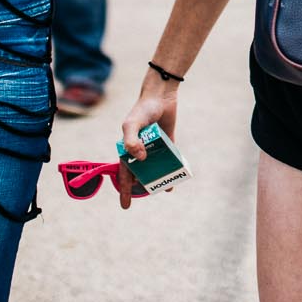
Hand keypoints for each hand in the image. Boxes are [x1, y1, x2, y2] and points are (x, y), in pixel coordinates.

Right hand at [116, 79, 179, 210]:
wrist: (160, 94)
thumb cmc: (142, 109)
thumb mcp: (131, 125)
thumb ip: (131, 141)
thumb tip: (141, 160)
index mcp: (128, 148)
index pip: (124, 173)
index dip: (124, 190)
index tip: (125, 206)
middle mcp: (140, 149)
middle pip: (141, 173)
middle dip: (144, 185)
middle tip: (149, 194)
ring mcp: (154, 146)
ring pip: (156, 167)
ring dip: (160, 177)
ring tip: (165, 187)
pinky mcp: (168, 142)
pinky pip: (170, 158)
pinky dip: (172, 167)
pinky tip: (177, 175)